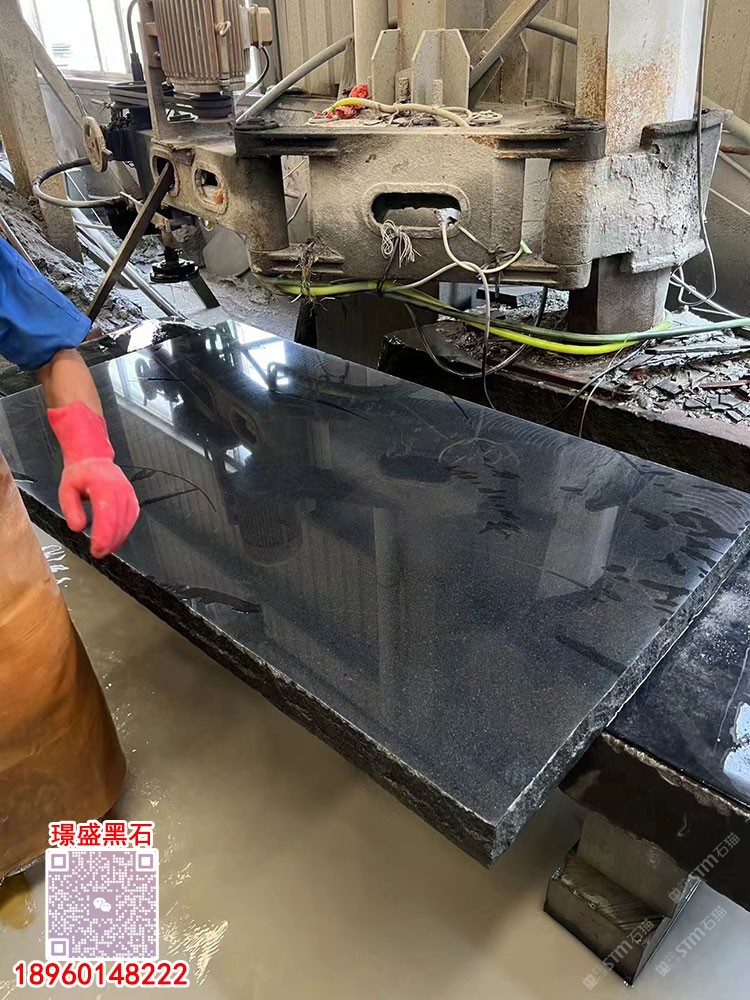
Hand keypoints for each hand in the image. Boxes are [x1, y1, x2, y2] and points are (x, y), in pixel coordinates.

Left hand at [47, 401, 139, 559]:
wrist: (94, 459)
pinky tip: (117, 538)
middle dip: (110, 541)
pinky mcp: (132, 498)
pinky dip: (126, 530)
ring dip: (118, 538)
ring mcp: (128, 493)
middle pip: (119, 520)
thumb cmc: (81, 474)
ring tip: (107, 549)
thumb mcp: (66, 490)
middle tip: (98, 552)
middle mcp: (119, 489)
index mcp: (102, 485)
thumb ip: (71, 510)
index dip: (103, 534)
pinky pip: (133, 517)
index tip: (96, 547)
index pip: (106, 514)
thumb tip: (78, 527)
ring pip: (128, 521)